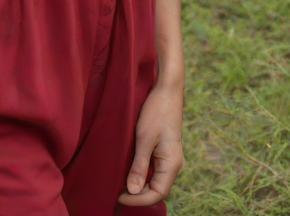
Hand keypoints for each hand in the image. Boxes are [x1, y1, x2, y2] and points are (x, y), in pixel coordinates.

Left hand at [117, 80, 183, 206]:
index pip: (157, 193)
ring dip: (138, 183)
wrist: (167, 89)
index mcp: (172, 164)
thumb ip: (139, 166)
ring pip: (154, 180)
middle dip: (137, 194)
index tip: (118, 196)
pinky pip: (153, 168)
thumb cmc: (157, 111)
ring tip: (119, 182)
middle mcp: (174, 164)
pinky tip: (127, 169)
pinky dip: (140, 172)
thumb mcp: (144, 138)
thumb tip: (133, 191)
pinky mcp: (164, 151)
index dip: (138, 199)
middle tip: (115, 192)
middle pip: (156, 189)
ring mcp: (169, 158)